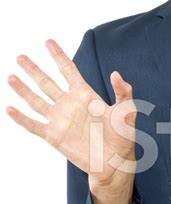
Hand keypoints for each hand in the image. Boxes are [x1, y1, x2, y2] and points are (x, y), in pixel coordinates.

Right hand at [6, 38, 136, 186]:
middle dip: (33, 70)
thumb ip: (123, 91)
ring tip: (11, 77)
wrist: (115, 162)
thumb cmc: (123, 136)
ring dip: (23, 90)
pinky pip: (34, 125)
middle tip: (20, 56)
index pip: (68, 70)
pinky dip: (21, 118)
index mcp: (85, 95)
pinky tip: (10, 109)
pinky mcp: (54, 136)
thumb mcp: (127, 110)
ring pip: (36, 101)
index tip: (48, 41)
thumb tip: (116, 73)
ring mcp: (60, 120)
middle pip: (47, 82)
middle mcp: (69, 104)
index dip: (58, 55)